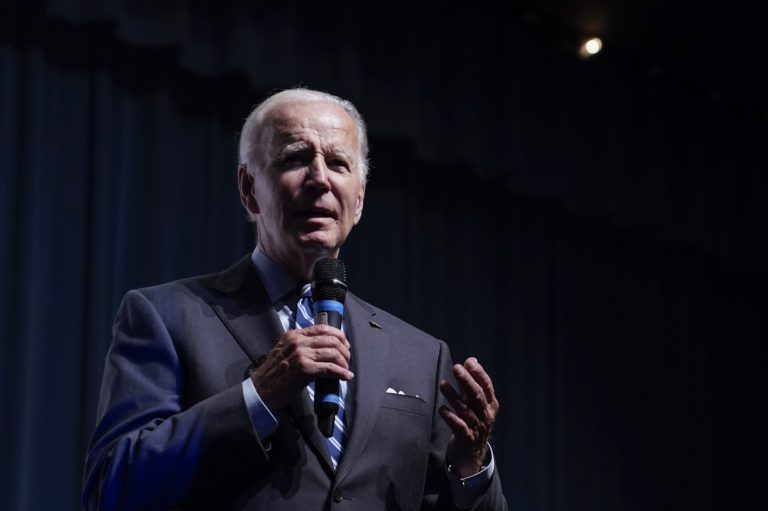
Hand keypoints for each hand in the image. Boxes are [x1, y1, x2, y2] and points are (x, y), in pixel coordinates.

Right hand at [251, 325, 352, 410]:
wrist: (260, 392)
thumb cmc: (273, 375)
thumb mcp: (284, 352)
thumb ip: (300, 346)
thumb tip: (323, 348)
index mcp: (293, 335)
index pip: (321, 328)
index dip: (338, 334)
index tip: (344, 344)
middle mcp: (297, 342)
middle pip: (331, 339)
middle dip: (344, 349)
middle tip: (347, 359)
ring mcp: (301, 355)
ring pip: (333, 352)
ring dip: (344, 362)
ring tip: (346, 369)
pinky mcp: (305, 370)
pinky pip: (330, 368)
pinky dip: (341, 372)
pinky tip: (346, 376)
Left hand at [439, 357, 498, 476]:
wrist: (472, 456)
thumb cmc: (472, 423)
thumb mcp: (475, 403)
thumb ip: (472, 383)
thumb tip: (471, 360)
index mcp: (490, 405)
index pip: (487, 386)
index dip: (479, 374)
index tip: (469, 362)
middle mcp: (486, 415)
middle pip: (477, 396)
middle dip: (467, 381)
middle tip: (456, 368)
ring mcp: (477, 428)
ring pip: (466, 410)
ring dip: (454, 396)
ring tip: (443, 385)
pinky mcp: (466, 439)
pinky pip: (459, 427)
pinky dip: (451, 417)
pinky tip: (442, 409)